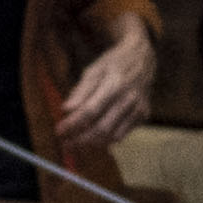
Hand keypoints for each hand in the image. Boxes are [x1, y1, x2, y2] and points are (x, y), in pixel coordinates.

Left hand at [60, 18, 156, 153]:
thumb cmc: (113, 64)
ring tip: (76, 143)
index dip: (73, 123)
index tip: (59, 131)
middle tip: (66, 143)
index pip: (90, 110)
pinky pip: (121, 135)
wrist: (142, 58)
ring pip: (112, 137)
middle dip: (81, 139)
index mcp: (114, 83)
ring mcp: (138, 109)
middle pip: (102, 128)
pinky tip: (93, 138)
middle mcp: (129, 98)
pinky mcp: (143, 116)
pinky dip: (105, 140)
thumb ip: (80, 91)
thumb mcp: (93, 70)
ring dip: (91, 143)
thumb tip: (66, 110)